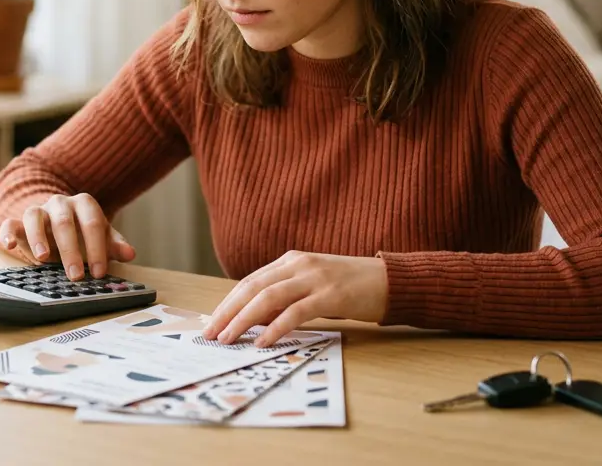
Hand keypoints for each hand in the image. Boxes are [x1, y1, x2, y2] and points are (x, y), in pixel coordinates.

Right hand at [0, 193, 135, 279]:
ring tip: (42, 260)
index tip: (99, 272)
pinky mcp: (19, 221)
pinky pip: (10, 223)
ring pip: (34, 216)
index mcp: (84, 204)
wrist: (57, 221)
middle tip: (76, 275)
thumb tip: (130, 253)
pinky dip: (8, 233)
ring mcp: (38, 210)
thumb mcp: (101, 237)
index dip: (97, 247)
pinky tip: (10, 246)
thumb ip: (114, 245)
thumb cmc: (83, 233)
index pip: (93, 223)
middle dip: (71, 250)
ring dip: (38, 237)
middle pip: (64, 222)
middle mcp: (60, 203)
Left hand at [203, 251, 388, 347]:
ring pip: (268, 298)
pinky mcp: (331, 295)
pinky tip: (263, 341)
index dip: (228, 302)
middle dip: (228, 312)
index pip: (250, 281)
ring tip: (229, 339)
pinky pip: (295, 312)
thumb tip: (253, 320)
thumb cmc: (349, 286)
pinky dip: (275, 327)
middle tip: (212, 333)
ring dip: (244, 320)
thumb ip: (284, 298)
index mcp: (290, 260)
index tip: (213, 322)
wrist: (389, 280)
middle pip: (252, 287)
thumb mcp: (311, 286)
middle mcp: (298, 264)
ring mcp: (314, 278)